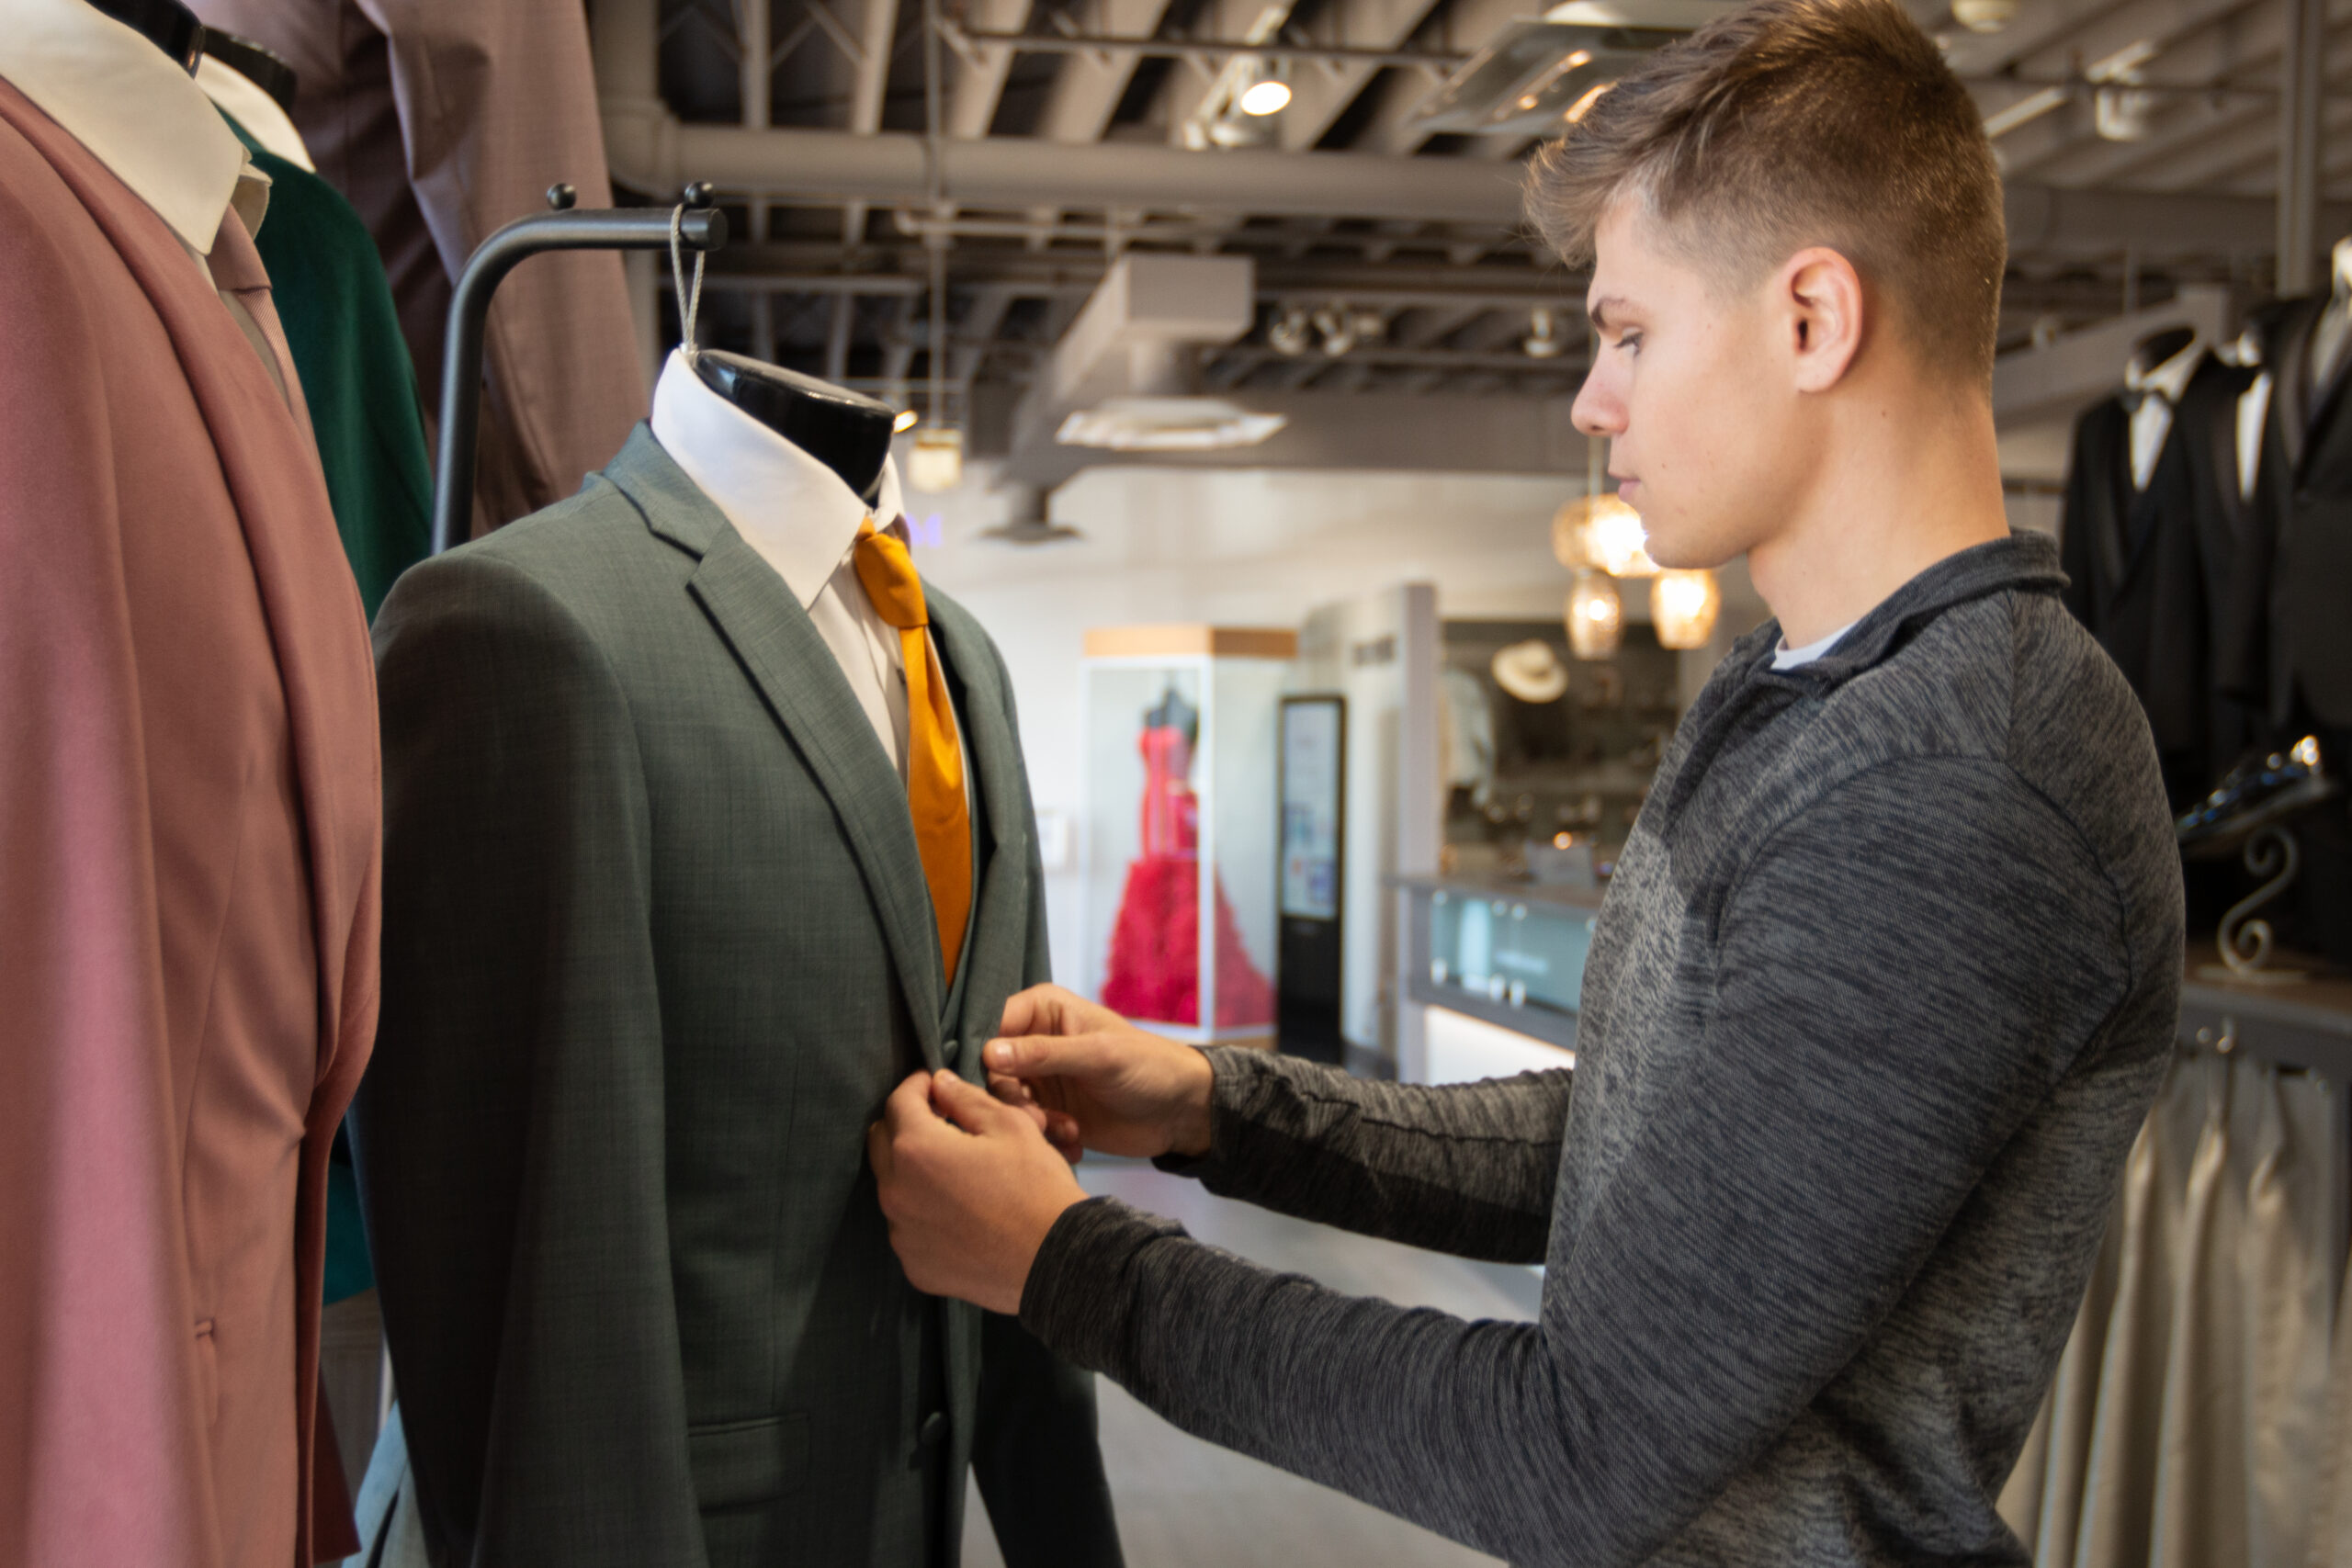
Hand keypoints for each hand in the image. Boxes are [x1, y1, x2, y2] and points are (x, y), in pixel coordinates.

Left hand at [868, 1069, 1086, 1314]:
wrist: (1056, 1261)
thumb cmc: (1036, 1187)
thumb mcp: (1010, 1126)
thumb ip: (966, 1099)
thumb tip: (941, 1083)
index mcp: (916, 1149)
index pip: (898, 1101)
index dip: (917, 1085)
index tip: (934, 1084)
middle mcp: (895, 1192)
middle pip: (882, 1142)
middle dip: (906, 1124)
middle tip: (940, 1122)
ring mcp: (902, 1234)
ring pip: (893, 1187)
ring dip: (912, 1170)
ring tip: (953, 1171)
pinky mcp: (914, 1265)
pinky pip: (908, 1228)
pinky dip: (923, 1213)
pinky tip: (957, 1213)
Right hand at [983, 984, 1214, 1160]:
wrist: (1180, 1112)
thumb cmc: (1149, 1067)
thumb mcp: (1098, 1056)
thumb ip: (1043, 1054)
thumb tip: (988, 1053)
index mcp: (1043, 1010)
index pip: (991, 1024)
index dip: (986, 1054)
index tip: (998, 1082)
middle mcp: (1034, 1042)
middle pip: (992, 1070)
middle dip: (1012, 1099)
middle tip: (1039, 1118)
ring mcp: (1039, 1078)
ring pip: (1005, 1103)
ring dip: (1031, 1122)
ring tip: (1066, 1131)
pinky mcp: (1048, 1111)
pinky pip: (1025, 1126)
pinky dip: (1044, 1138)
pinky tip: (1073, 1143)